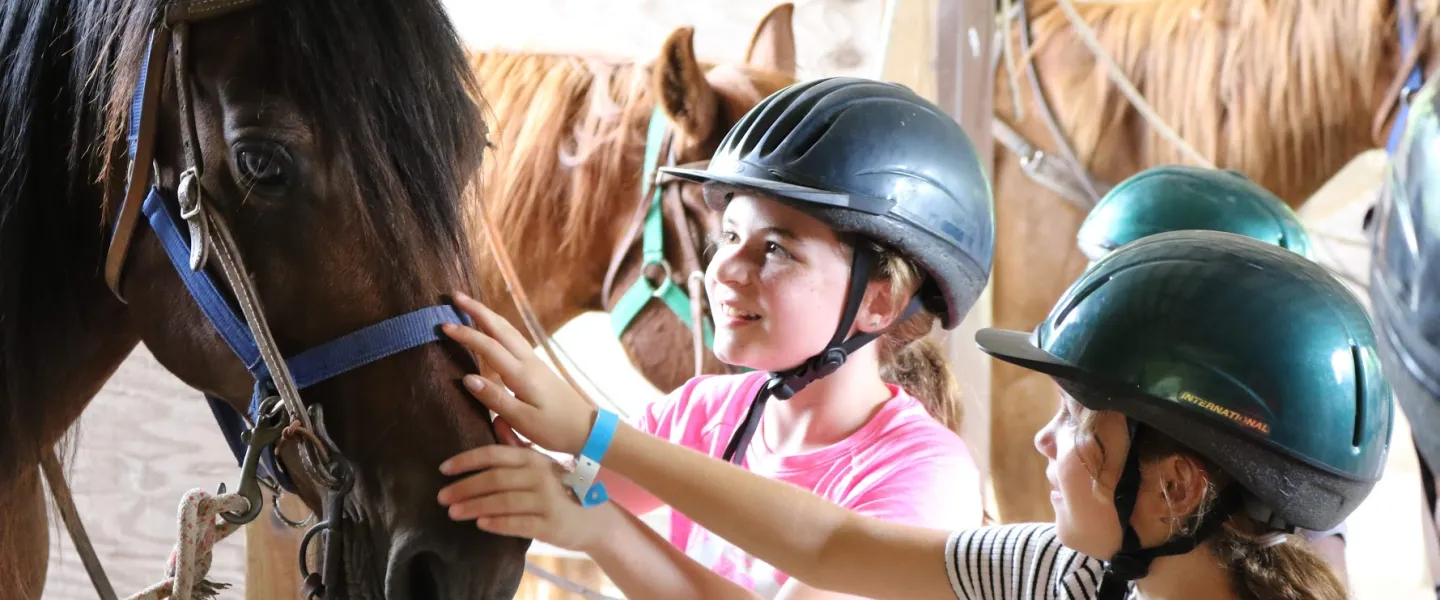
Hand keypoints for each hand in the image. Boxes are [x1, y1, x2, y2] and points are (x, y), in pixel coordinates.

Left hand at [437, 444, 603, 551]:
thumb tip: (495, 419)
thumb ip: (516, 445)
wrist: (596, 518)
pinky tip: (481, 524)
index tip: (443, 469)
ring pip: (502, 502)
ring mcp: (547, 500)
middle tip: (441, 496)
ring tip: (453, 513)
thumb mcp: (542, 464)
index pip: (495, 454)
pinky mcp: (551, 524)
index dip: (467, 460)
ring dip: (474, 506)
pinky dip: (498, 524)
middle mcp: (540, 475)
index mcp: (534, 458)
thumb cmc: (562, 489)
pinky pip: (518, 524)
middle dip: (464, 487)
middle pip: (494, 479)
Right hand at [443, 293, 595, 453]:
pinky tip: (494, 330)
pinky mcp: (537, 369)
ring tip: (470, 306)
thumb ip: (495, 399)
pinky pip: (514, 340)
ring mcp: (534, 363)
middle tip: (454, 295)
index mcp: (522, 375)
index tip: (443, 325)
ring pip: (509, 331)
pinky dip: (499, 328)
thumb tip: (467, 378)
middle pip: (500, 328)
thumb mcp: (523, 420)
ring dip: (489, 316)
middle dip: (477, 310)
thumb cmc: (555, 429)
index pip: (489, 348)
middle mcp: (529, 362)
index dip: (466, 335)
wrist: (587, 429)